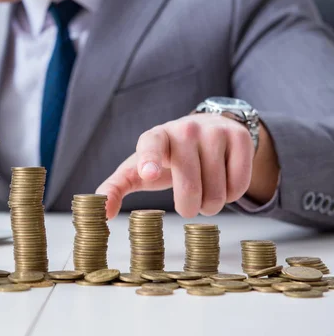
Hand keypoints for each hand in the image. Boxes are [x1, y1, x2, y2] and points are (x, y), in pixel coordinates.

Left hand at [97, 114, 254, 218]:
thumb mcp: (138, 171)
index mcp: (155, 137)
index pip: (150, 146)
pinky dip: (231, 194)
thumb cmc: (165, 158)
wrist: (205, 130)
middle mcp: (185, 129)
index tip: (148, 174)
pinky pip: (238, 184)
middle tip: (188, 205)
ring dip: (211, 204)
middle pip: (189, 184)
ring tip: (205, 192)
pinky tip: (222, 181)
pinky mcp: (239, 136)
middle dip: (189, 206)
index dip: (149, 160)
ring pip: (217, 190)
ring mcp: (214, 131)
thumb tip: (102, 213)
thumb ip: (116, 189)